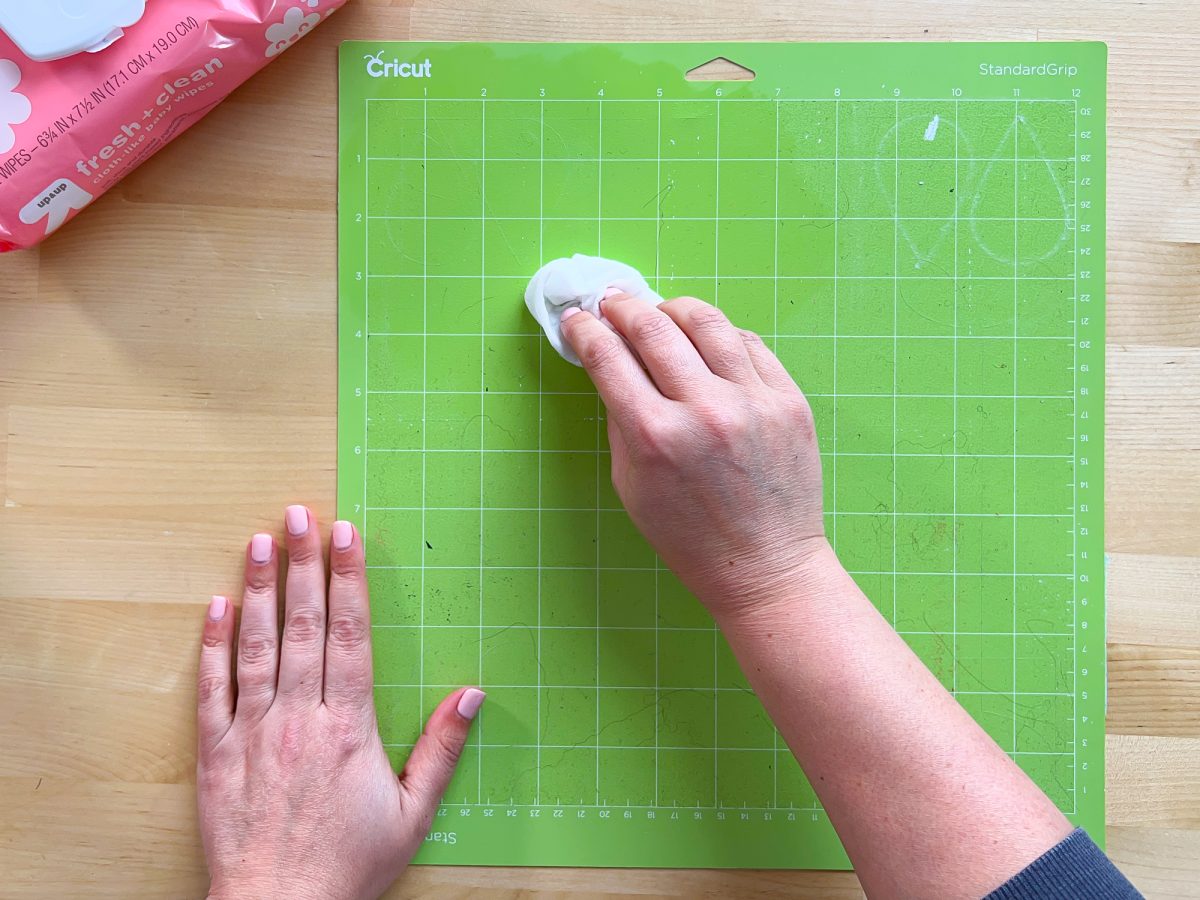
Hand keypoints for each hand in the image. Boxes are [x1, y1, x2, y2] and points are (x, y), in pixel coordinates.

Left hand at [196, 506, 484, 899]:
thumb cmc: (348, 867)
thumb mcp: (413, 814)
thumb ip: (442, 750)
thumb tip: (470, 695)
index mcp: (347, 727)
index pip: (350, 636)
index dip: (348, 580)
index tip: (346, 537)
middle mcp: (297, 718)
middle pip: (303, 626)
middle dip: (302, 565)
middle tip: (299, 517)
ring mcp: (251, 731)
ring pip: (256, 646)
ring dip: (257, 590)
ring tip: (258, 542)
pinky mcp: (214, 753)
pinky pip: (212, 689)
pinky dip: (212, 645)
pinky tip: (215, 608)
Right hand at [560, 295, 826, 619]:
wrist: (764, 566)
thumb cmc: (690, 536)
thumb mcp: (631, 484)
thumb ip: (621, 419)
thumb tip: (612, 364)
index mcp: (655, 436)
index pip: (608, 357)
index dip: (585, 330)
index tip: (577, 319)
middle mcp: (704, 410)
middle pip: (652, 327)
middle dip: (622, 307)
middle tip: (611, 302)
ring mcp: (753, 402)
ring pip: (705, 321)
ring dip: (671, 308)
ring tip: (658, 312)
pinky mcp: (789, 401)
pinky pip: (748, 344)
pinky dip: (719, 334)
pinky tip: (704, 340)